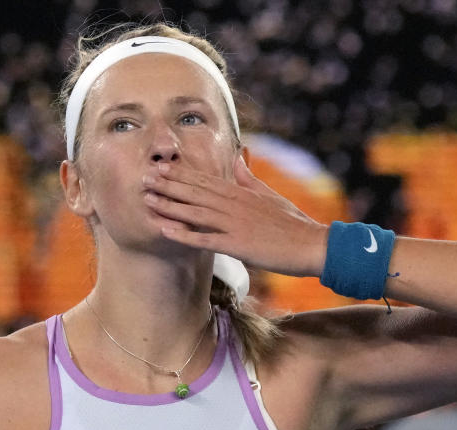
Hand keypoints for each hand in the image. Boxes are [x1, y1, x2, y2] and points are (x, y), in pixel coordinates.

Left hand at [142, 156, 328, 276]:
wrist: (312, 244)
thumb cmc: (293, 223)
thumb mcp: (270, 194)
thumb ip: (250, 178)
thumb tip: (238, 158)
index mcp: (241, 193)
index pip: (205, 180)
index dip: (181, 173)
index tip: (161, 166)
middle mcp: (234, 205)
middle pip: (195, 192)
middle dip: (168, 185)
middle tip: (144, 177)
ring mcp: (235, 224)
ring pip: (195, 213)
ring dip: (170, 206)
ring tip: (148, 200)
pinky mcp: (237, 245)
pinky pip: (205, 240)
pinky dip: (184, 235)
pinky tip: (165, 231)